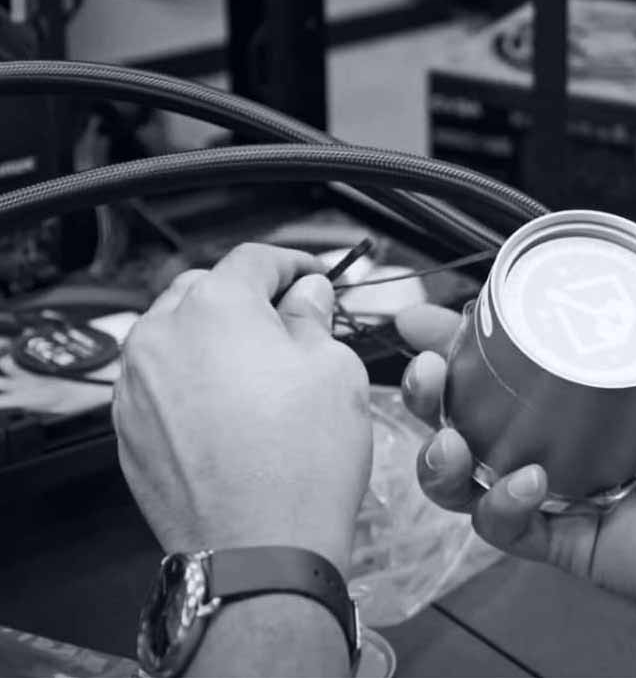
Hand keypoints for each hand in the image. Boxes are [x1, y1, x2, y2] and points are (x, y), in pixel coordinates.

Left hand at [114, 243, 371, 575]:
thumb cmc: (303, 463)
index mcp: (216, 307)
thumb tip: (305, 297)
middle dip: (248, 298)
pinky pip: (160, 383)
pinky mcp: (128, 429)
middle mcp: (162, 336)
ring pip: (176, 336)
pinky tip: (231, 412)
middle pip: (205, 290)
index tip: (312, 277)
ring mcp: (136, 385)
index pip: (254, 259)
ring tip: (258, 373)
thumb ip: (313, 319)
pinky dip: (192, 382)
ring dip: (214, 340)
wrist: (259, 548)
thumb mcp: (335, 371)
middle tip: (290, 325)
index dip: (293, 263)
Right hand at [395, 293, 635, 622]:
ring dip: (438, 455)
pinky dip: (498, 504)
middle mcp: (558, 440)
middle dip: (427, 393)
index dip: (450, 342)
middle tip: (426, 375)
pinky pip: (503, 528)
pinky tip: (524, 480)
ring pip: (464, 477)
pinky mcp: (564, 541)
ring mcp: (557, 492)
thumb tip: (623, 242)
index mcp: (577, 392)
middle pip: (463, 416)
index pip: (495, 362)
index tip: (421, 319)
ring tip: (451, 439)